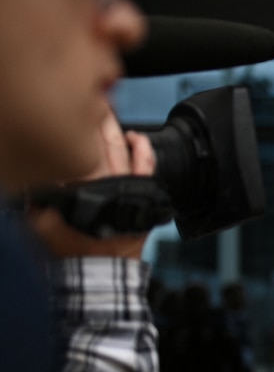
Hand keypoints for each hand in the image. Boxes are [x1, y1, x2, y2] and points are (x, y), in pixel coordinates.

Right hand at [28, 111, 154, 258]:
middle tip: (84, 99)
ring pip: (118, 148)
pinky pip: (146, 165)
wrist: (101, 272)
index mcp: (76, 184)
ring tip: (104, 109)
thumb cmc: (72, 252)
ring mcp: (124, 184)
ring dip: (111, 127)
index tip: (60, 112)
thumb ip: (35, 199)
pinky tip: (137, 137)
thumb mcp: (41, 224)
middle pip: (94, 141)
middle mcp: (101, 179)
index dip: (66, 130)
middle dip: (89, 118)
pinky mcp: (142, 193)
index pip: (70, 149)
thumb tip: (28, 184)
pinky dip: (143, 149)